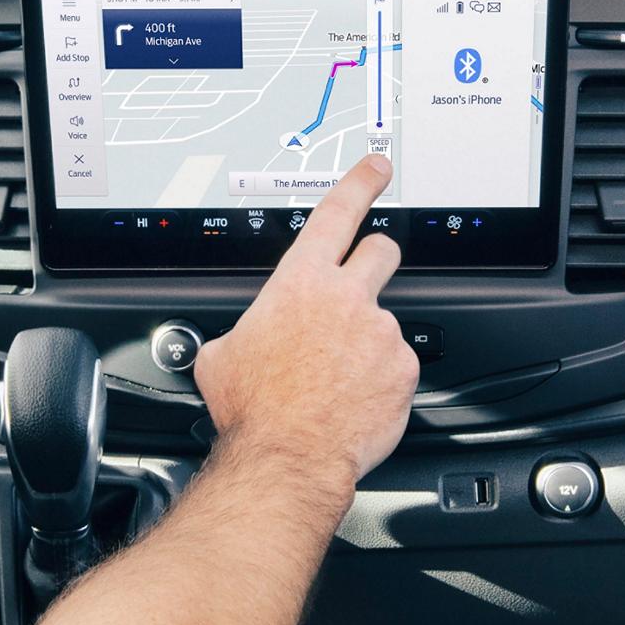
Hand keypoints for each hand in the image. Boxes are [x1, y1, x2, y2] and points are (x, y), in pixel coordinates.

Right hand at [193, 154, 418, 488]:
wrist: (288, 456)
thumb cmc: (252, 409)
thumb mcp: (221, 357)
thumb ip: (240, 333)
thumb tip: (233, 343)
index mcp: (300, 283)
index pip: (338, 213)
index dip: (360, 182)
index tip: (377, 168)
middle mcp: (347, 299)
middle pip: (381, 251)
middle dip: (375, 258)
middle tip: (360, 284)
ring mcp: (381, 333)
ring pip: (384, 321)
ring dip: (366, 341)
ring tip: (338, 379)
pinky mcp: (403, 369)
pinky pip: (396, 366)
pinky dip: (379, 380)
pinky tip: (354, 400)